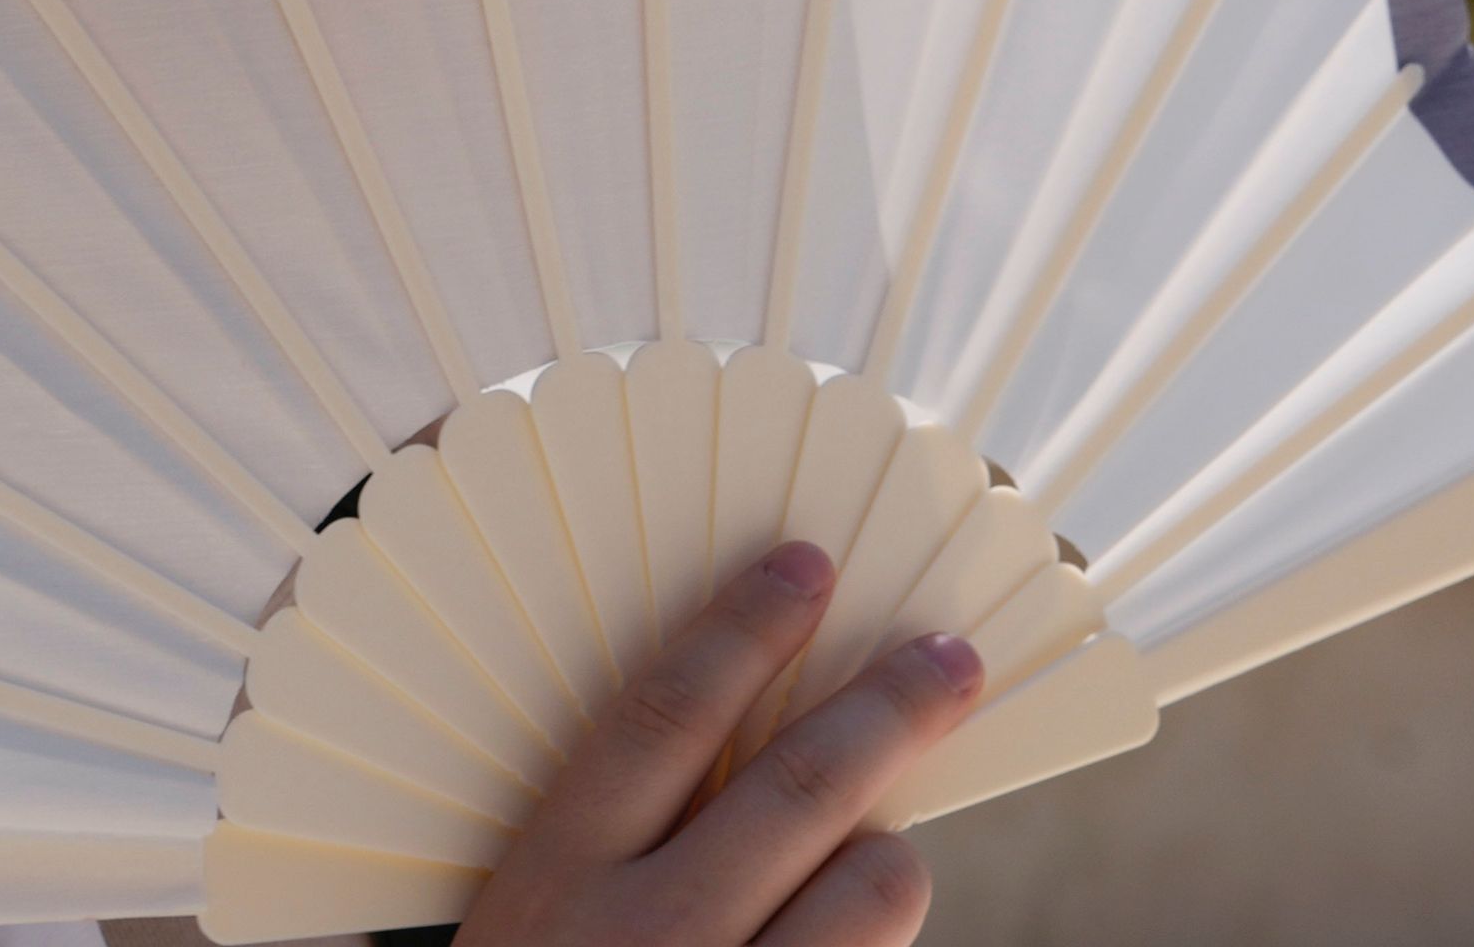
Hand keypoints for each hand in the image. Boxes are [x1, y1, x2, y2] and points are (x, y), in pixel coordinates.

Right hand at [454, 544, 980, 946]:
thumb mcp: (521, 929)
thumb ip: (605, 849)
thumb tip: (727, 743)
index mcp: (551, 883)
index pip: (660, 720)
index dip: (741, 630)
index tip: (804, 564)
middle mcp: (643, 937)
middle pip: (800, 786)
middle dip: (891, 705)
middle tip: (952, 654)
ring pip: (869, 888)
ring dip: (892, 853)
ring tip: (884, 847)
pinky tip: (848, 939)